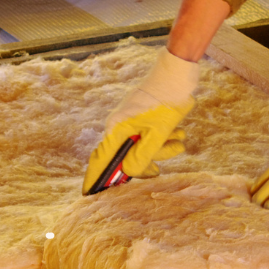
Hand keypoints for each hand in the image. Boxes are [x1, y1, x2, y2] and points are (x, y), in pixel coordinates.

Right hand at [83, 48, 198, 193]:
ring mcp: (132, 122)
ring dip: (162, 149)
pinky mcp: (144, 119)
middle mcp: (120, 126)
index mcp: (117, 128)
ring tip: (177, 138)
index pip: (101, 158)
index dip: (96, 177)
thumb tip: (128, 172)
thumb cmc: (166, 100)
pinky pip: (151, 138)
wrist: (179, 73)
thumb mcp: (157, 133)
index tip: (90, 194)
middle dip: (147, 162)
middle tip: (158, 170)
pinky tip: (177, 132)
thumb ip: (143, 156)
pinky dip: (164, 139)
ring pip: (143, 148)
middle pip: (127, 157)